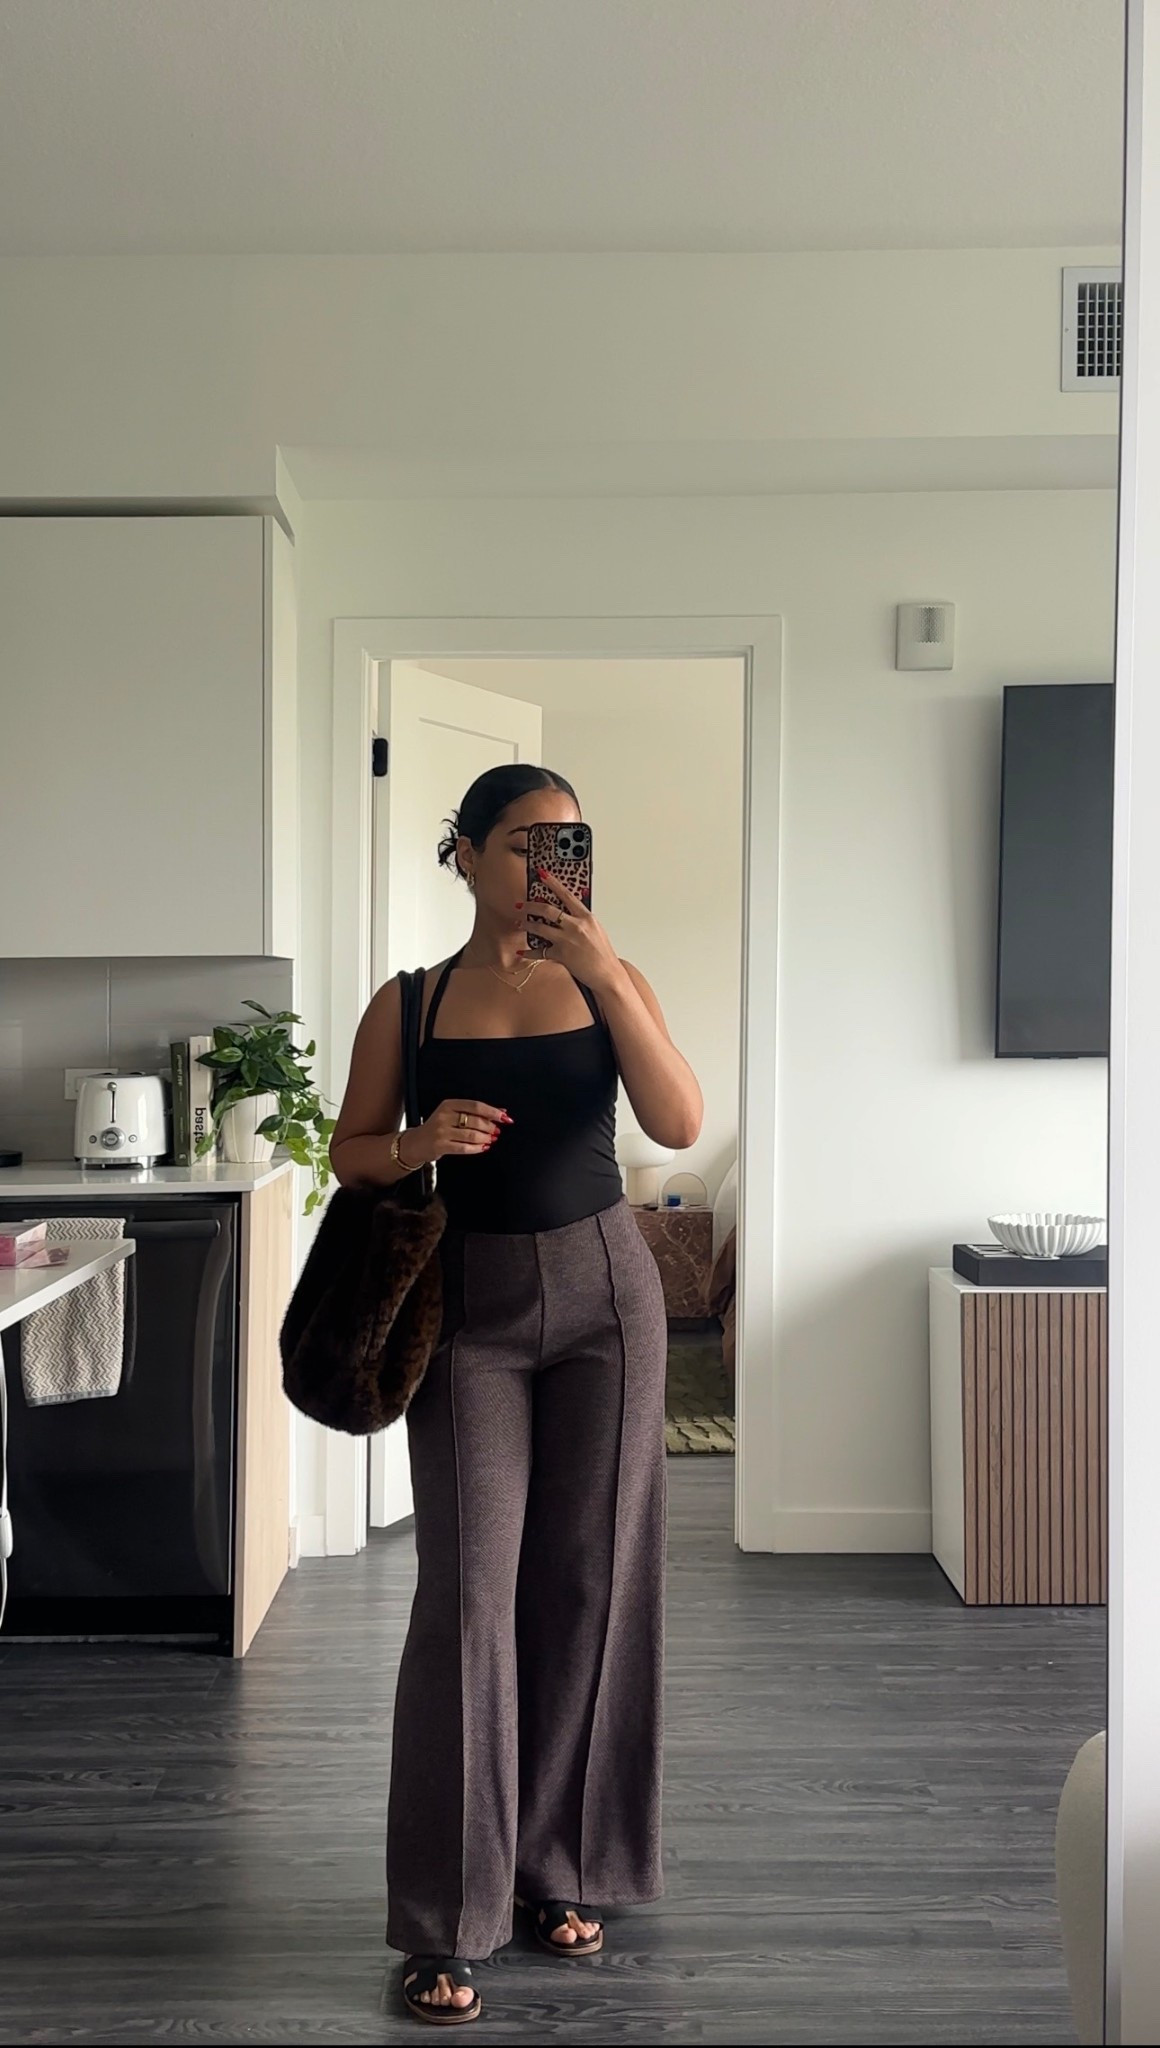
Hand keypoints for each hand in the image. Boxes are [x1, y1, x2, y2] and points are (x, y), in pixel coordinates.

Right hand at [401, 1098, 510, 1167]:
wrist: (417, 1142)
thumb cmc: (439, 1127)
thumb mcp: (453, 1114)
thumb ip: (476, 1112)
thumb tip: (502, 1112)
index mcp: (449, 1104)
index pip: (475, 1106)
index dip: (492, 1112)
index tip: (504, 1117)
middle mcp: (444, 1116)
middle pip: (475, 1121)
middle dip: (490, 1127)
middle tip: (496, 1131)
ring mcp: (441, 1131)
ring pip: (471, 1135)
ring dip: (485, 1138)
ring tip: (491, 1139)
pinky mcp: (440, 1145)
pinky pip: (464, 1148)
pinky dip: (477, 1148)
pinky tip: (483, 1147)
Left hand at [519, 869, 624, 994]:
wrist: (607, 973)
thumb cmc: (603, 953)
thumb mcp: (595, 930)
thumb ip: (581, 920)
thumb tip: (568, 912)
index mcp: (586, 917)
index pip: (567, 895)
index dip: (552, 883)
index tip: (542, 874)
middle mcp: (576, 926)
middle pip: (547, 910)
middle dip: (530, 906)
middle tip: (520, 905)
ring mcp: (567, 940)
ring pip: (539, 928)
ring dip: (526, 925)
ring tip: (518, 923)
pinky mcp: (561, 955)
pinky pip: (540, 952)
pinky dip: (529, 952)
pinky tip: (522, 951)